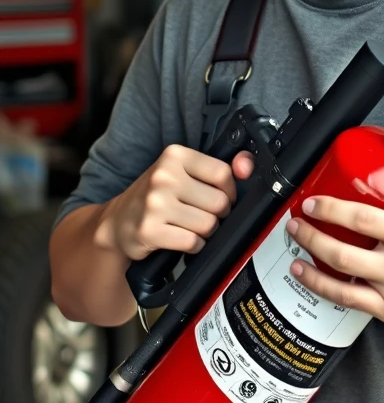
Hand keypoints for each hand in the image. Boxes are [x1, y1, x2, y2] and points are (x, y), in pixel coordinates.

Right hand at [104, 145, 252, 260]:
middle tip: (201, 214)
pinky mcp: (149, 231)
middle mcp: (163, 176)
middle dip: (217, 214)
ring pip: (209, 224)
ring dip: (206, 231)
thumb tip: (247, 167)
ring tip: (189, 226)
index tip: (220, 196)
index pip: (223, 173)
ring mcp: (154, 204)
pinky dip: (194, 246)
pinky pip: (193, 242)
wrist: (116, 222)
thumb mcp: (182, 172)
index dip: (229, 191)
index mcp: (175, 156)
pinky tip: (181, 239)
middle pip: (219, 202)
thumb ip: (218, 169)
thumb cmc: (156, 196)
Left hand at [284, 148, 383, 331]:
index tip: (314, 203)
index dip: (333, 211)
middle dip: (313, 236)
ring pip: (342, 278)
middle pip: (345, 252)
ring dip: (312, 260)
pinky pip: (347, 300)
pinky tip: (305, 273)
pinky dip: (321, 286)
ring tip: (296, 245)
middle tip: (297, 222)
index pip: (365, 220)